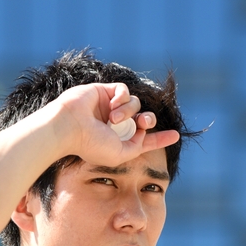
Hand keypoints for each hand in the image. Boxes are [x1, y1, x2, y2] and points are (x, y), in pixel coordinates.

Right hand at [54, 82, 179, 166]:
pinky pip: (124, 91)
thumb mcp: (119, 155)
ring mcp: (110, 108)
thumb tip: (144, 132)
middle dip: (148, 120)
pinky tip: (110, 107)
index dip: (161, 138)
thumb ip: (136, 146)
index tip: (176, 135)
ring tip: (113, 119)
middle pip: (144, 118)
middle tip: (143, 123)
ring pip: (135, 104)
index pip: (145, 139)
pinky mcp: (104, 92)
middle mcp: (116, 125)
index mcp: (119, 141)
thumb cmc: (91, 145)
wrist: (70, 127)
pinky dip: (121, 99)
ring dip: (128, 112)